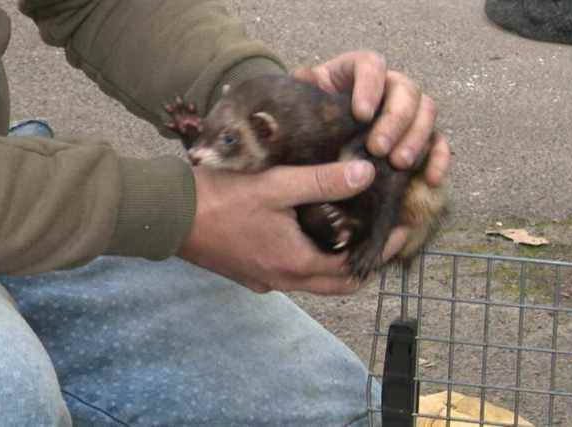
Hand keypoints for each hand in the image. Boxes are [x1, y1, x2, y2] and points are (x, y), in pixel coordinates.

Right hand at [177, 160, 404, 294]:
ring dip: (335, 262)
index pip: (353, 268)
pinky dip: (309, 260)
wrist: (167, 216)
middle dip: (364, 263)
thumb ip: (322, 181)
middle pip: (336, 283)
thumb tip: (367, 173)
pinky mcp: (248, 272)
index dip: (382, 250)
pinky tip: (309, 233)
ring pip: (312, 280)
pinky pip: (289, 273)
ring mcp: (262, 279)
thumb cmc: (219, 199)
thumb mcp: (275, 185)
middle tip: (383, 236)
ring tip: (351, 231)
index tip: (404, 229)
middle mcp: (282, 279)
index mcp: (295, 263)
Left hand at [293, 50, 450, 253]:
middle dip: (395, 119)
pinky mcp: (419, 136)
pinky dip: (438, 159)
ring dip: (416, 138)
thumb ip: (305, 90)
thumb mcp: (304, 102)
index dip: (370, 86)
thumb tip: (305, 76)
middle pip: (406, 90)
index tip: (360, 114)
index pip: (372, 65)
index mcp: (359, 70)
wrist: (318, 140)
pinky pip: (438, 142)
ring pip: (427, 112)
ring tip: (398, 164)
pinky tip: (429, 179)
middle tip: (378, 148)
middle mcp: (389, 85)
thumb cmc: (312, 117)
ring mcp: (408, 110)